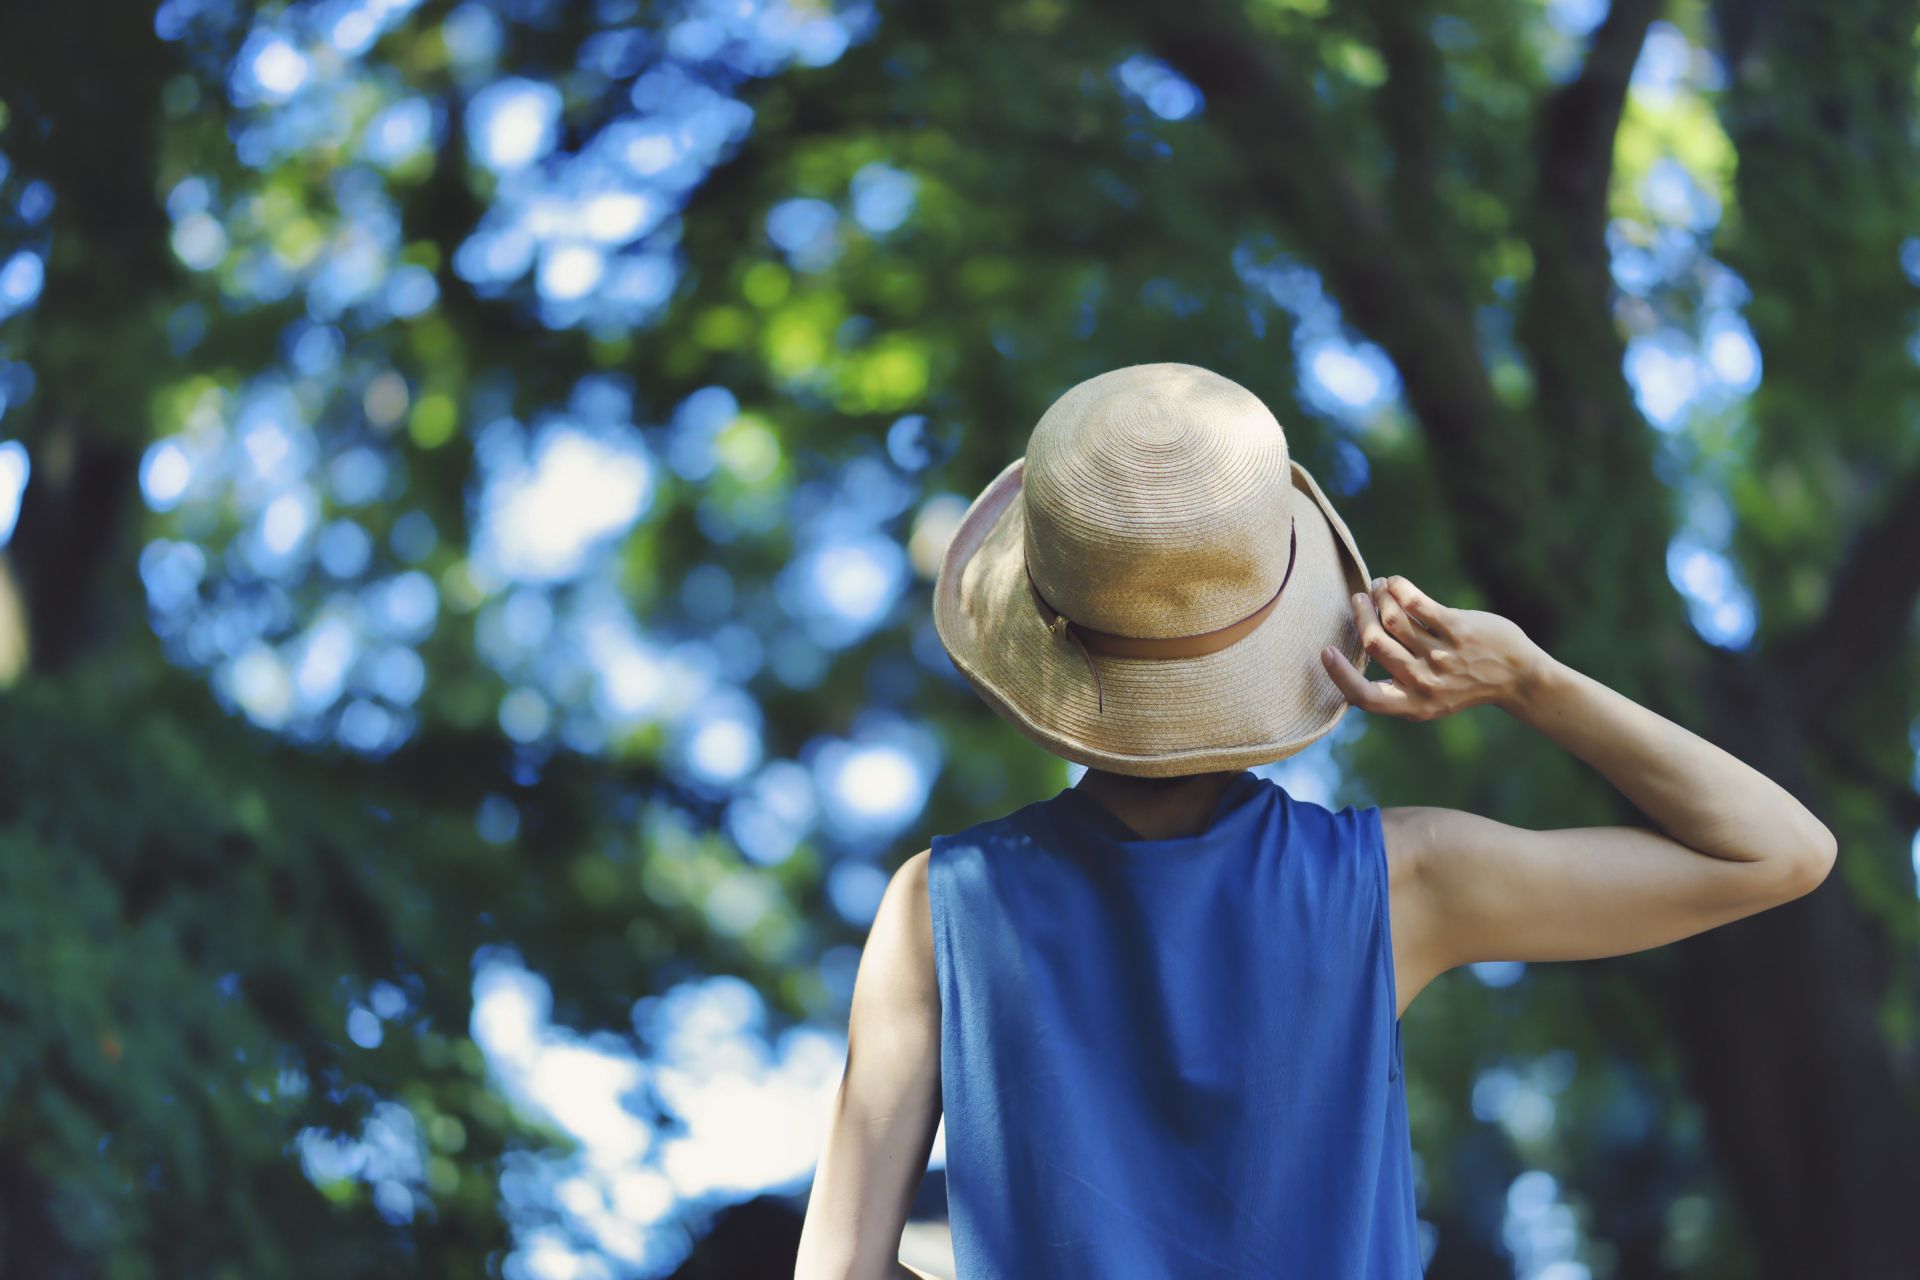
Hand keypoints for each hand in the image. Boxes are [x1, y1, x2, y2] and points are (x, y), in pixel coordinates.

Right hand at [1320, 575, 1544, 720]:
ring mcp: (1443, 657)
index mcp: (1413, 706)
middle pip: (1375, 643)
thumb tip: (1362, 642)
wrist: (1518, 677)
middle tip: (1359, 599)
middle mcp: (1425, 684)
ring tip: (1378, 587)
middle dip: (1361, 615)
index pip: (1365, 697)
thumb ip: (1398, 683)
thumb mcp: (1430, 698)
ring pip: (1394, 619)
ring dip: (1379, 596)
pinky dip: (1398, 588)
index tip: (1326, 651)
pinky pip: (1417, 603)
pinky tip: (1394, 583)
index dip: (1340, 675)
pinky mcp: (1459, 631)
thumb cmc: (1466, 683)